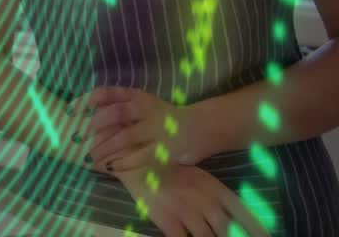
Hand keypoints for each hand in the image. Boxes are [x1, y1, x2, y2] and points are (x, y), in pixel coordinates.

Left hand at [84, 87, 207, 171]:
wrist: (201, 126)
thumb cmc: (162, 117)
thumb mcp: (141, 105)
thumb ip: (118, 108)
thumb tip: (84, 119)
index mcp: (137, 96)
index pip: (106, 93)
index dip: (85, 101)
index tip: (69, 112)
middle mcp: (146, 109)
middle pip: (114, 114)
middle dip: (92, 128)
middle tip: (76, 139)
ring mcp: (157, 128)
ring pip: (125, 137)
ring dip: (105, 148)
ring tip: (90, 158)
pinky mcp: (166, 148)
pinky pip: (141, 156)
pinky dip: (124, 162)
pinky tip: (112, 167)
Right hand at [115, 164, 268, 236]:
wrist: (135, 162)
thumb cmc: (169, 167)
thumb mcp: (199, 177)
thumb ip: (217, 195)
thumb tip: (235, 217)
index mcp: (215, 188)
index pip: (244, 213)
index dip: (258, 229)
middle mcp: (204, 201)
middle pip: (230, 231)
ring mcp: (186, 212)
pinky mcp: (167, 220)